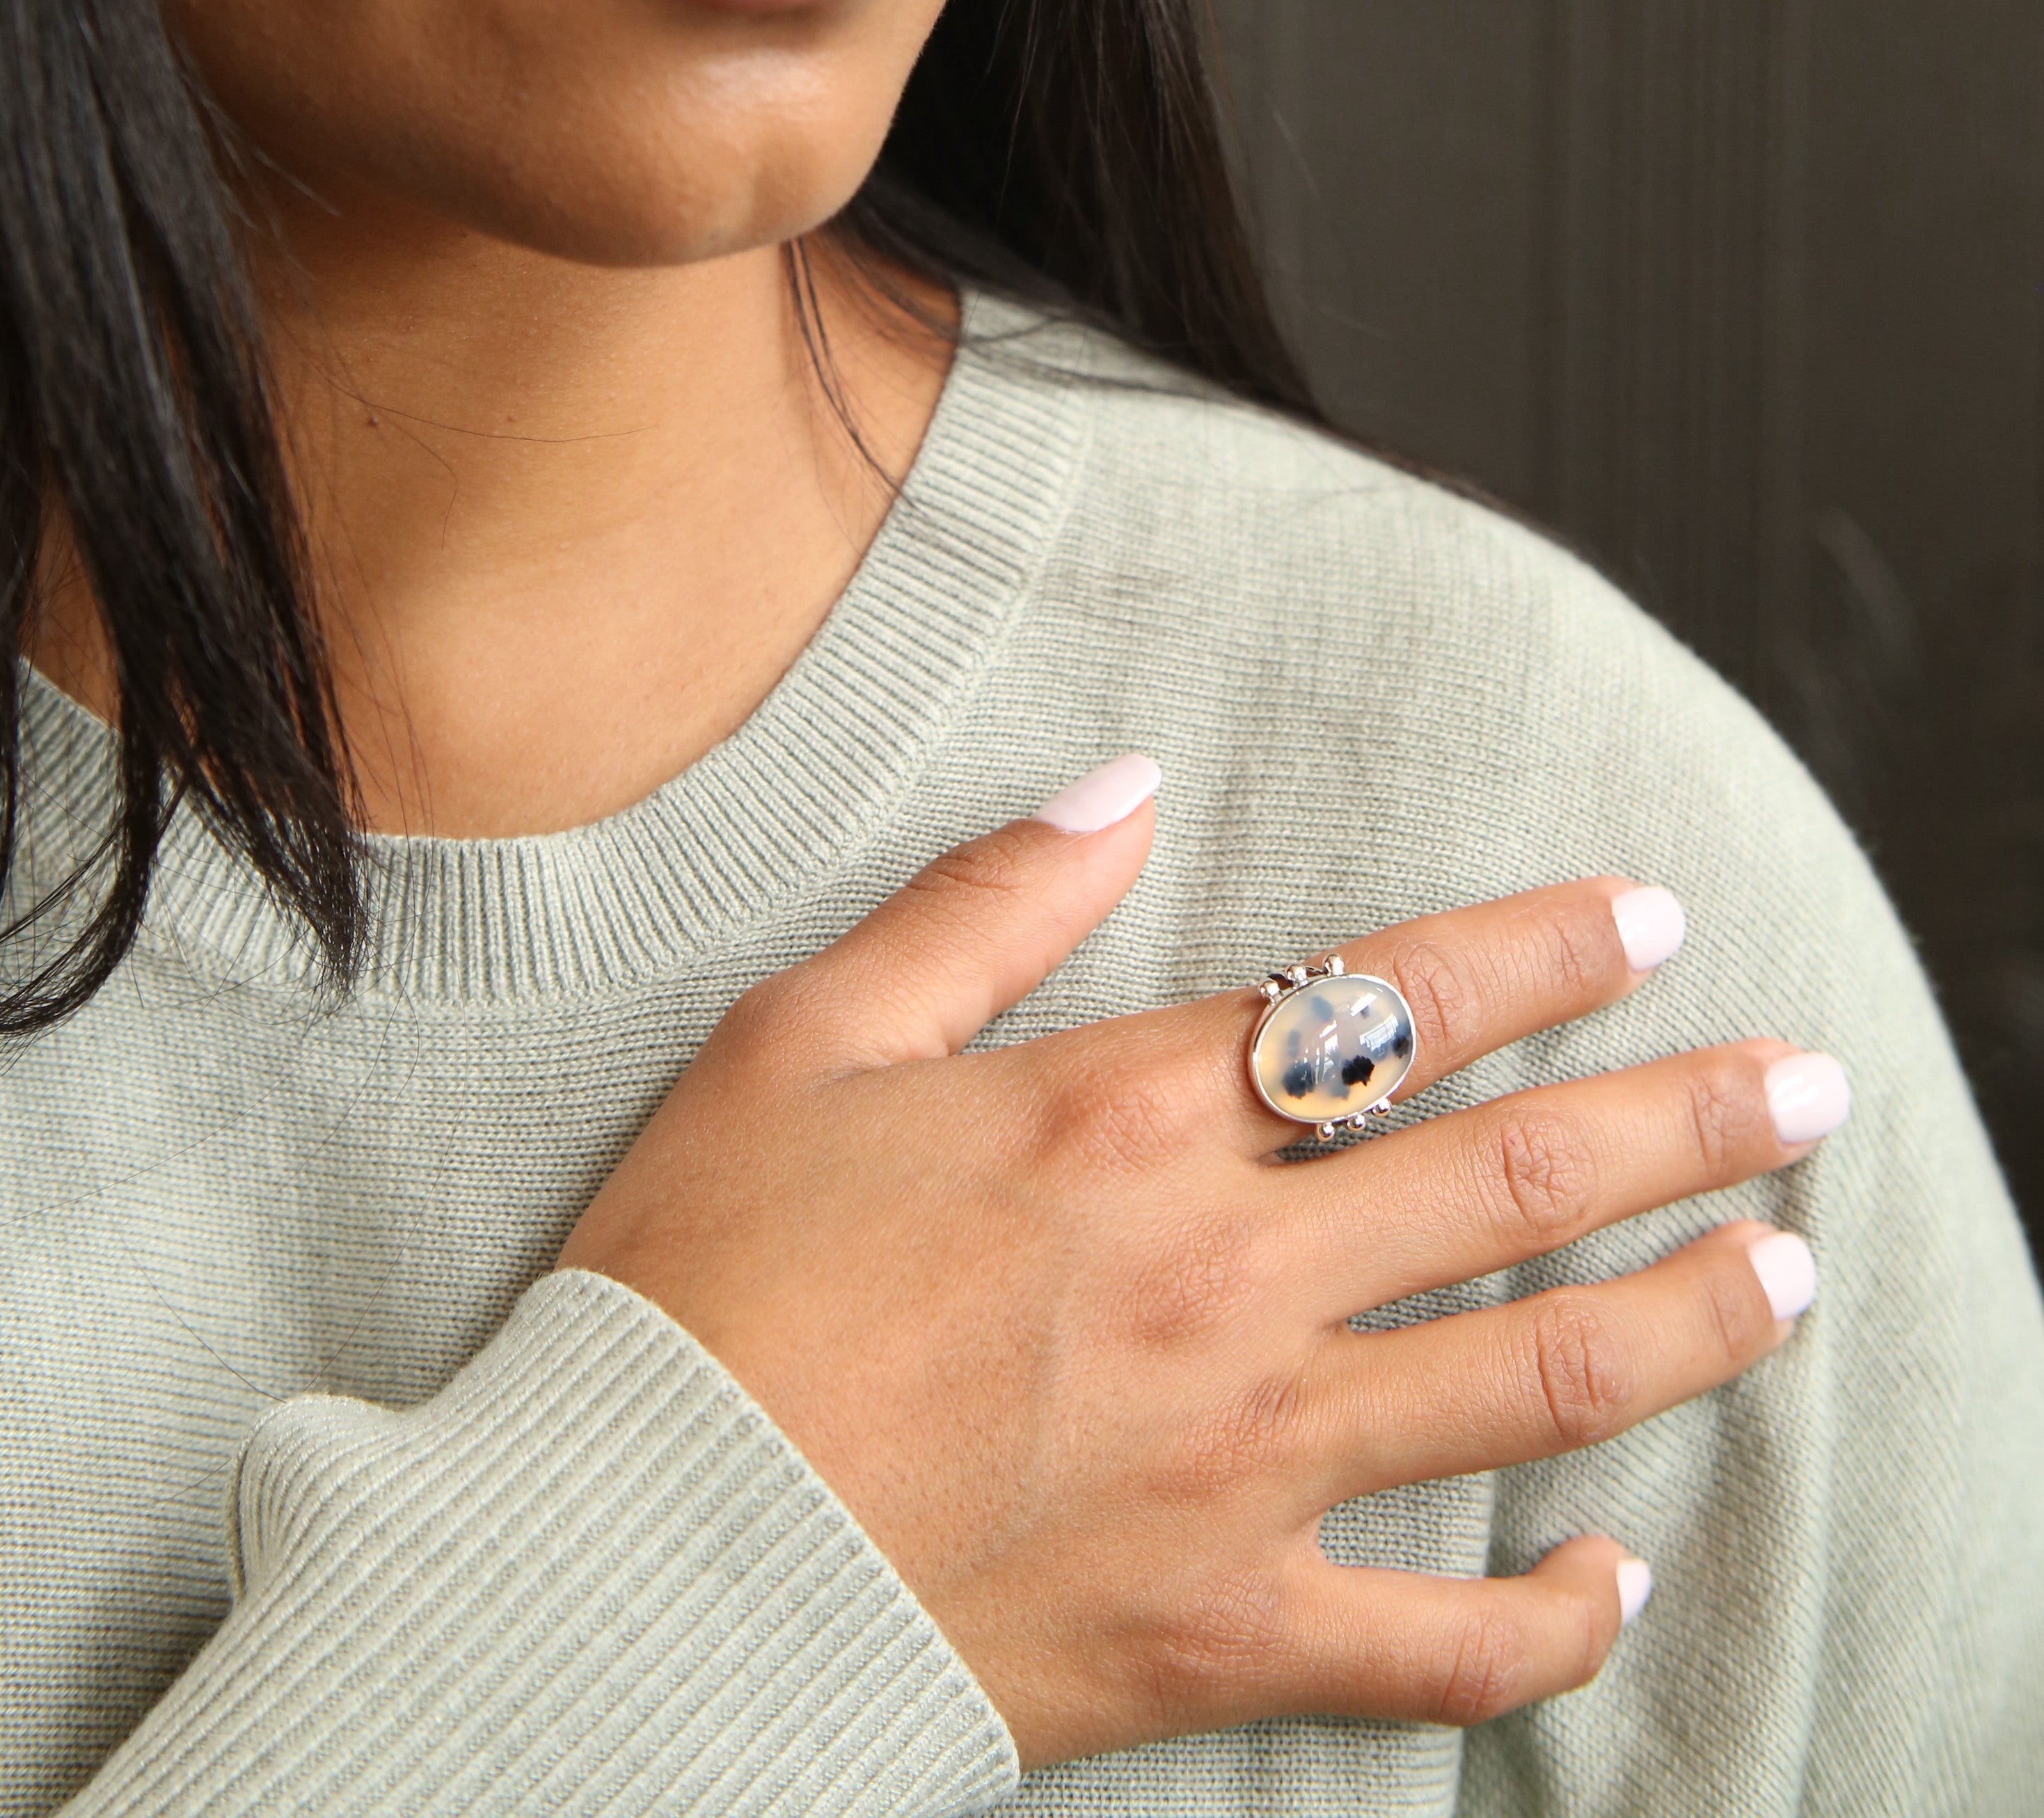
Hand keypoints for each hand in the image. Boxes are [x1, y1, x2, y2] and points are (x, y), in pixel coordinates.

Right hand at [559, 769, 1842, 1767]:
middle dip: (1683, 1116)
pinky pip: (1436, 1646)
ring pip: (1528, 1376)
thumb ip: (978, 910)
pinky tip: (1614, 1580)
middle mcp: (1216, 1278)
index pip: (1389, 1005)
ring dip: (1682, 1317)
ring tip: (1786, 1272)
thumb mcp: (801, 1043)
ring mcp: (1239, 1463)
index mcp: (1117, 1121)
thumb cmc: (698, 1293)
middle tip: (1802, 1082)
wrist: (634, 1561)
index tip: (1645, 920)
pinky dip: (1546, 1621)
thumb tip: (1124, 790)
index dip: (1540, 951)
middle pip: (1508, 1174)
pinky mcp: (1220, 1629)